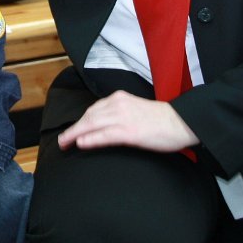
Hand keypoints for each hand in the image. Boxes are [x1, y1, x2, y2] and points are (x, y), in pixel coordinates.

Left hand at [57, 90, 199, 152]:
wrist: (180, 122)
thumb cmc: (160, 119)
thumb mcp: (134, 109)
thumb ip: (118, 113)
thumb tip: (102, 126)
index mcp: (119, 98)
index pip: (93, 109)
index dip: (79, 121)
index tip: (71, 131)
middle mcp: (118, 104)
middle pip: (89, 117)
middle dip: (73, 129)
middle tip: (62, 141)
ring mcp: (123, 117)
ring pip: (92, 125)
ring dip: (75, 134)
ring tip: (65, 143)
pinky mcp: (129, 131)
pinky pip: (105, 135)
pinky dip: (91, 139)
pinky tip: (81, 143)